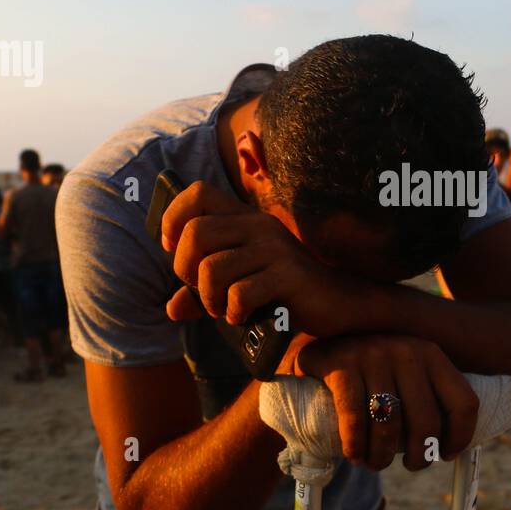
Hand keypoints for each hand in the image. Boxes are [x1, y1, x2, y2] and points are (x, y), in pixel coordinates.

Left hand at [161, 181, 357, 336]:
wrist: (338, 303)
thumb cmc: (282, 293)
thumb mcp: (238, 286)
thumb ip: (202, 293)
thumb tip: (171, 309)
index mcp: (244, 218)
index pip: (197, 193)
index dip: (174, 218)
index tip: (174, 248)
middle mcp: (258, 226)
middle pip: (195, 232)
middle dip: (185, 269)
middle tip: (201, 291)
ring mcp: (274, 248)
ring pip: (212, 269)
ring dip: (209, 299)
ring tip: (223, 309)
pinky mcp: (288, 275)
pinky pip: (239, 293)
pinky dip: (233, 312)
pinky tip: (244, 317)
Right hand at [292, 335, 478, 472]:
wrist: (321, 340)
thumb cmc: (371, 370)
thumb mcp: (406, 370)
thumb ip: (428, 396)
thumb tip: (453, 445)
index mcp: (432, 354)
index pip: (464, 401)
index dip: (460, 436)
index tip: (446, 454)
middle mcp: (406, 350)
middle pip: (427, 421)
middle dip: (420, 455)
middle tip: (411, 465)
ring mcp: (373, 354)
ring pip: (390, 425)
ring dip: (383, 456)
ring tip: (376, 463)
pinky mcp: (341, 364)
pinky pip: (355, 419)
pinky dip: (356, 446)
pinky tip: (355, 455)